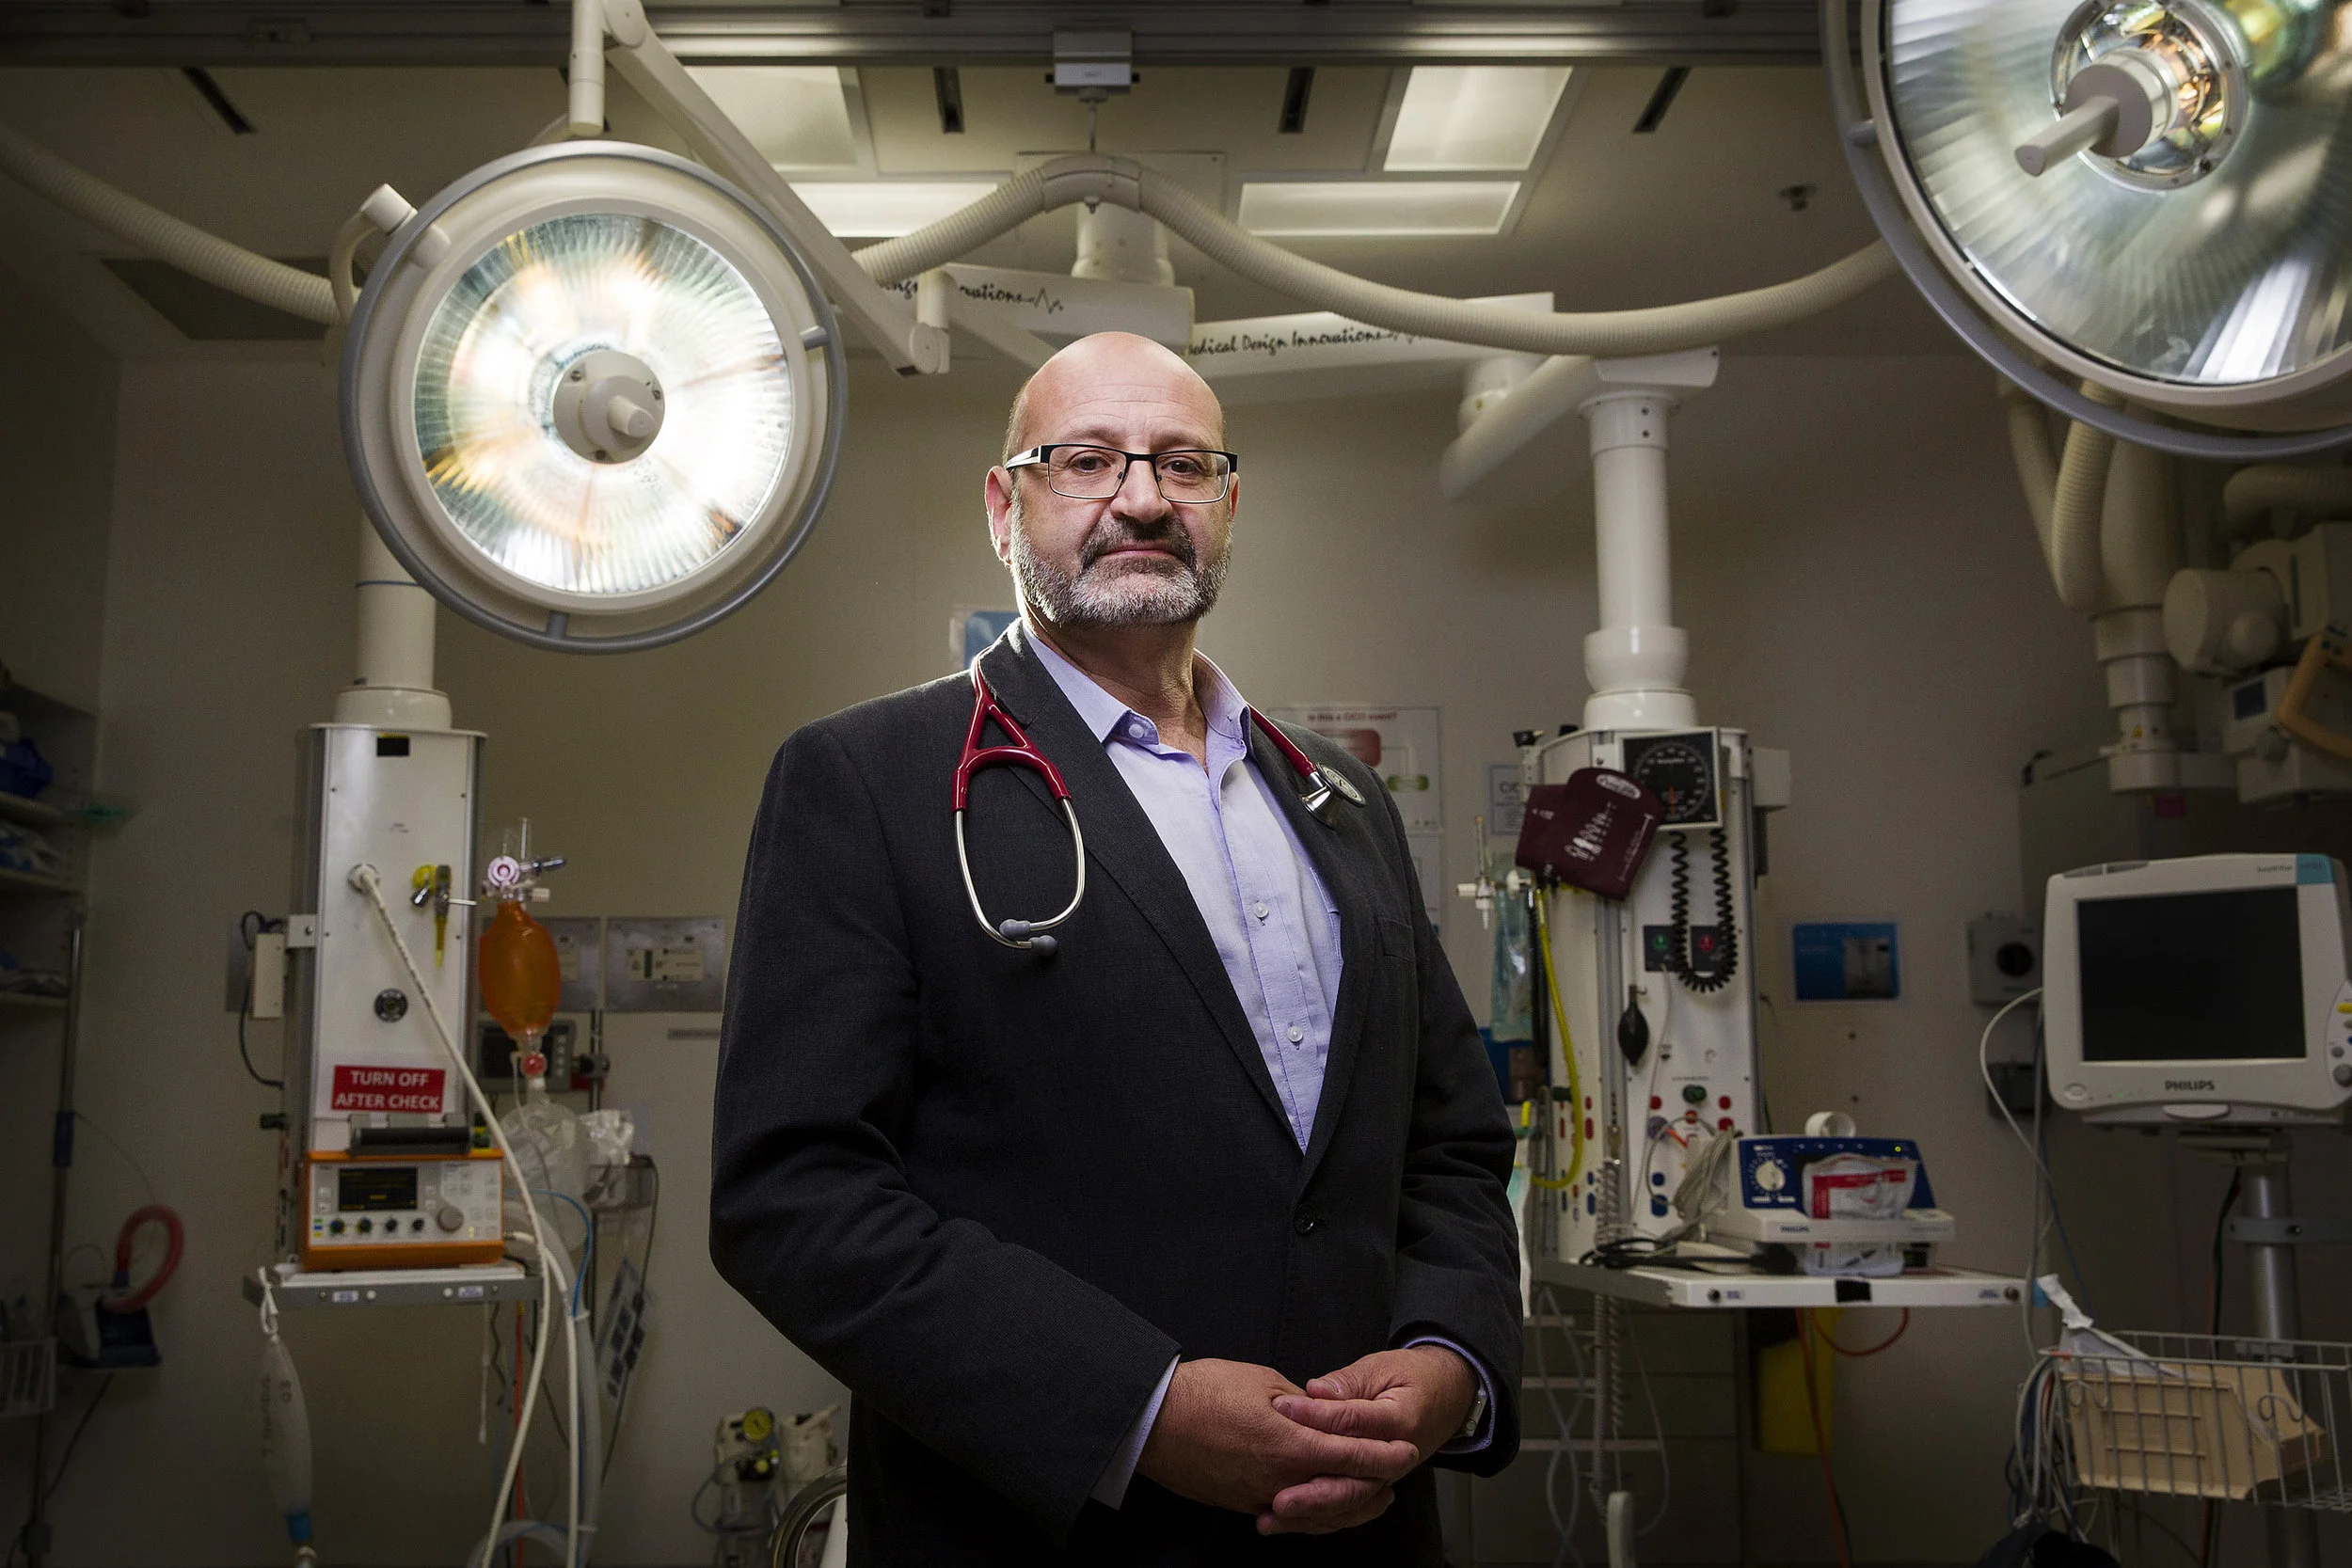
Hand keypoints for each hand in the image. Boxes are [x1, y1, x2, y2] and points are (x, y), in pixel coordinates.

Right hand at [1134, 1358, 1418, 1532]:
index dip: (1384, 1455)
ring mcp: (1262, 1497)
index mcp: (1293, 1445)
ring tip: (1370, 1497)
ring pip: (1319, 1513)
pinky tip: (1323, 1509)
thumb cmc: (1204, 1393)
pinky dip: (1315, 1515)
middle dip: (1375, 1486)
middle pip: (1344, 1493)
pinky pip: (1291, 1516)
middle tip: (1395, 1477)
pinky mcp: (1243, 1504)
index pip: (1354, 1456)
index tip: (1405, 1451)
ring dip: (1349, 1507)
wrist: (1154, 1422)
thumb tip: (1320, 1413)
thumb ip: (1301, 1404)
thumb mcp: (1263, 1381)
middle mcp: (1282, 1480)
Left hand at [1262, 1346, 1477, 1531]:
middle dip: (1313, 1494)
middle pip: (1353, 1483)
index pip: (1353, 1422)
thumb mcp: (1382, 1368)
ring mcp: (1385, 1477)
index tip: (1282, 1409)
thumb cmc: (1411, 1378)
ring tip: (1272, 1518)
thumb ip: (1348, 1383)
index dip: (1315, 1416)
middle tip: (1277, 1496)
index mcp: (1400, 1421)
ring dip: (1310, 1515)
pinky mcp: (1374, 1485)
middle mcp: (1394, 1459)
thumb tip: (1315, 1391)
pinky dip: (1318, 1518)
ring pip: (1348, 1504)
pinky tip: (1287, 1522)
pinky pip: (1347, 1508)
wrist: (1446, 1396)